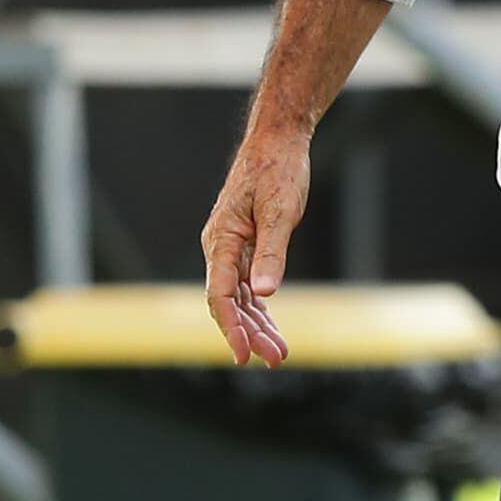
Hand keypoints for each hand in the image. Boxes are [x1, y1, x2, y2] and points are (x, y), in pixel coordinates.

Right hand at [200, 127, 307, 365]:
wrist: (277, 142)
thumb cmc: (278, 170)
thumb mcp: (281, 211)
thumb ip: (272, 252)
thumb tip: (263, 293)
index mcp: (221, 239)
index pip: (219, 295)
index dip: (231, 328)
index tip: (243, 355)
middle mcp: (220, 247)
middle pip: (228, 302)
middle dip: (249, 333)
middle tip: (274, 359)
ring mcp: (231, 247)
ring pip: (238, 297)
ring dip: (257, 325)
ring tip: (278, 353)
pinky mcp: (245, 245)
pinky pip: (246, 285)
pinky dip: (258, 307)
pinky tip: (270, 327)